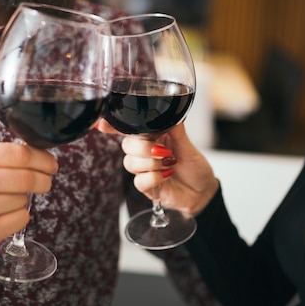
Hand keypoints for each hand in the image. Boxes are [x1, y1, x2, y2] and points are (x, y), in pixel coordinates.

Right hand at [0, 142, 57, 271]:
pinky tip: (1, 216)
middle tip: (45, 182)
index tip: (51, 163)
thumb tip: (36, 155)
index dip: (42, 159)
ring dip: (23, 200)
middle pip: (27, 177)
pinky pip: (20, 220)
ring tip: (3, 202)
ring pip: (23, 199)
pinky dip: (18, 217)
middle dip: (43, 180)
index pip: (18, 154)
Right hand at [97, 120, 218, 215]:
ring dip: (151, 164)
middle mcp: (145, 152)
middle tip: (164, 151)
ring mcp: (144, 169)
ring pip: (130, 163)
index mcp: (153, 137)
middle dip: (143, 148)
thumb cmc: (195, 166)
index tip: (101, 124)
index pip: (129, 130)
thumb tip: (172, 115)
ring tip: (169, 164)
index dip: (112, 126)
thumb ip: (177, 131)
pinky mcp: (145, 186)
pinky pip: (139, 181)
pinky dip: (154, 178)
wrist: (202, 190)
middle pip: (126, 146)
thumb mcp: (189, 146)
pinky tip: (167, 176)